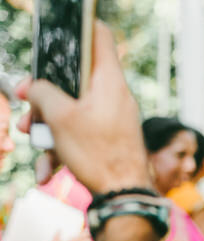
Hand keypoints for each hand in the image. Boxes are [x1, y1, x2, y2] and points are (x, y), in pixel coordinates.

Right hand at [16, 23, 150, 193]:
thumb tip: (31, 88)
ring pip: (73, 112)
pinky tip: (48, 171)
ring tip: (33, 141)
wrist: (123, 197)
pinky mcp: (110, 140)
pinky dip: (62, 150)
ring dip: (48, 127)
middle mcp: (115, 96)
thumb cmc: (98, 154)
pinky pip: (81, 136)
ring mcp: (114, 119)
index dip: (81, 25)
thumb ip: (41, 94)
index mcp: (109, 81)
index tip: (63, 27)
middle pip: (74, 81)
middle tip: (26, 106)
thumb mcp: (59, 118)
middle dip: (45, 95)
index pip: (100, 37)